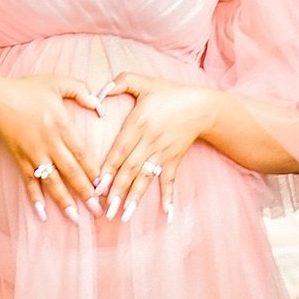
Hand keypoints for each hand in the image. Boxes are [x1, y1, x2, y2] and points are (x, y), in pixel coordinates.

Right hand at [0, 73, 105, 218]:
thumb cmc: (28, 89)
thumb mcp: (57, 82)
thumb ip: (82, 91)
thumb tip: (100, 106)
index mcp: (61, 125)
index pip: (82, 154)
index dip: (94, 171)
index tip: (106, 186)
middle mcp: (49, 143)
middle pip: (70, 172)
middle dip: (85, 193)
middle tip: (98, 211)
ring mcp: (34, 154)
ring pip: (51, 181)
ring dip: (63, 201)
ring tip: (75, 218)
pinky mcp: (21, 159)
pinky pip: (29, 181)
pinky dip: (35, 197)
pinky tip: (41, 213)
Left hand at [95, 74, 224, 220]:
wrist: (201, 105)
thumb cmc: (169, 93)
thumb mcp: (144, 81)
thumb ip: (120, 82)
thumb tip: (99, 92)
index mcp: (138, 123)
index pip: (119, 150)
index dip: (108, 169)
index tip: (97, 186)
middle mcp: (149, 141)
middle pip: (130, 169)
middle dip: (117, 190)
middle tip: (106, 210)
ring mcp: (163, 152)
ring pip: (146, 178)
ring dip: (135, 198)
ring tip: (125, 216)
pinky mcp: (174, 159)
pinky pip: (170, 180)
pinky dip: (169, 196)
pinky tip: (167, 213)